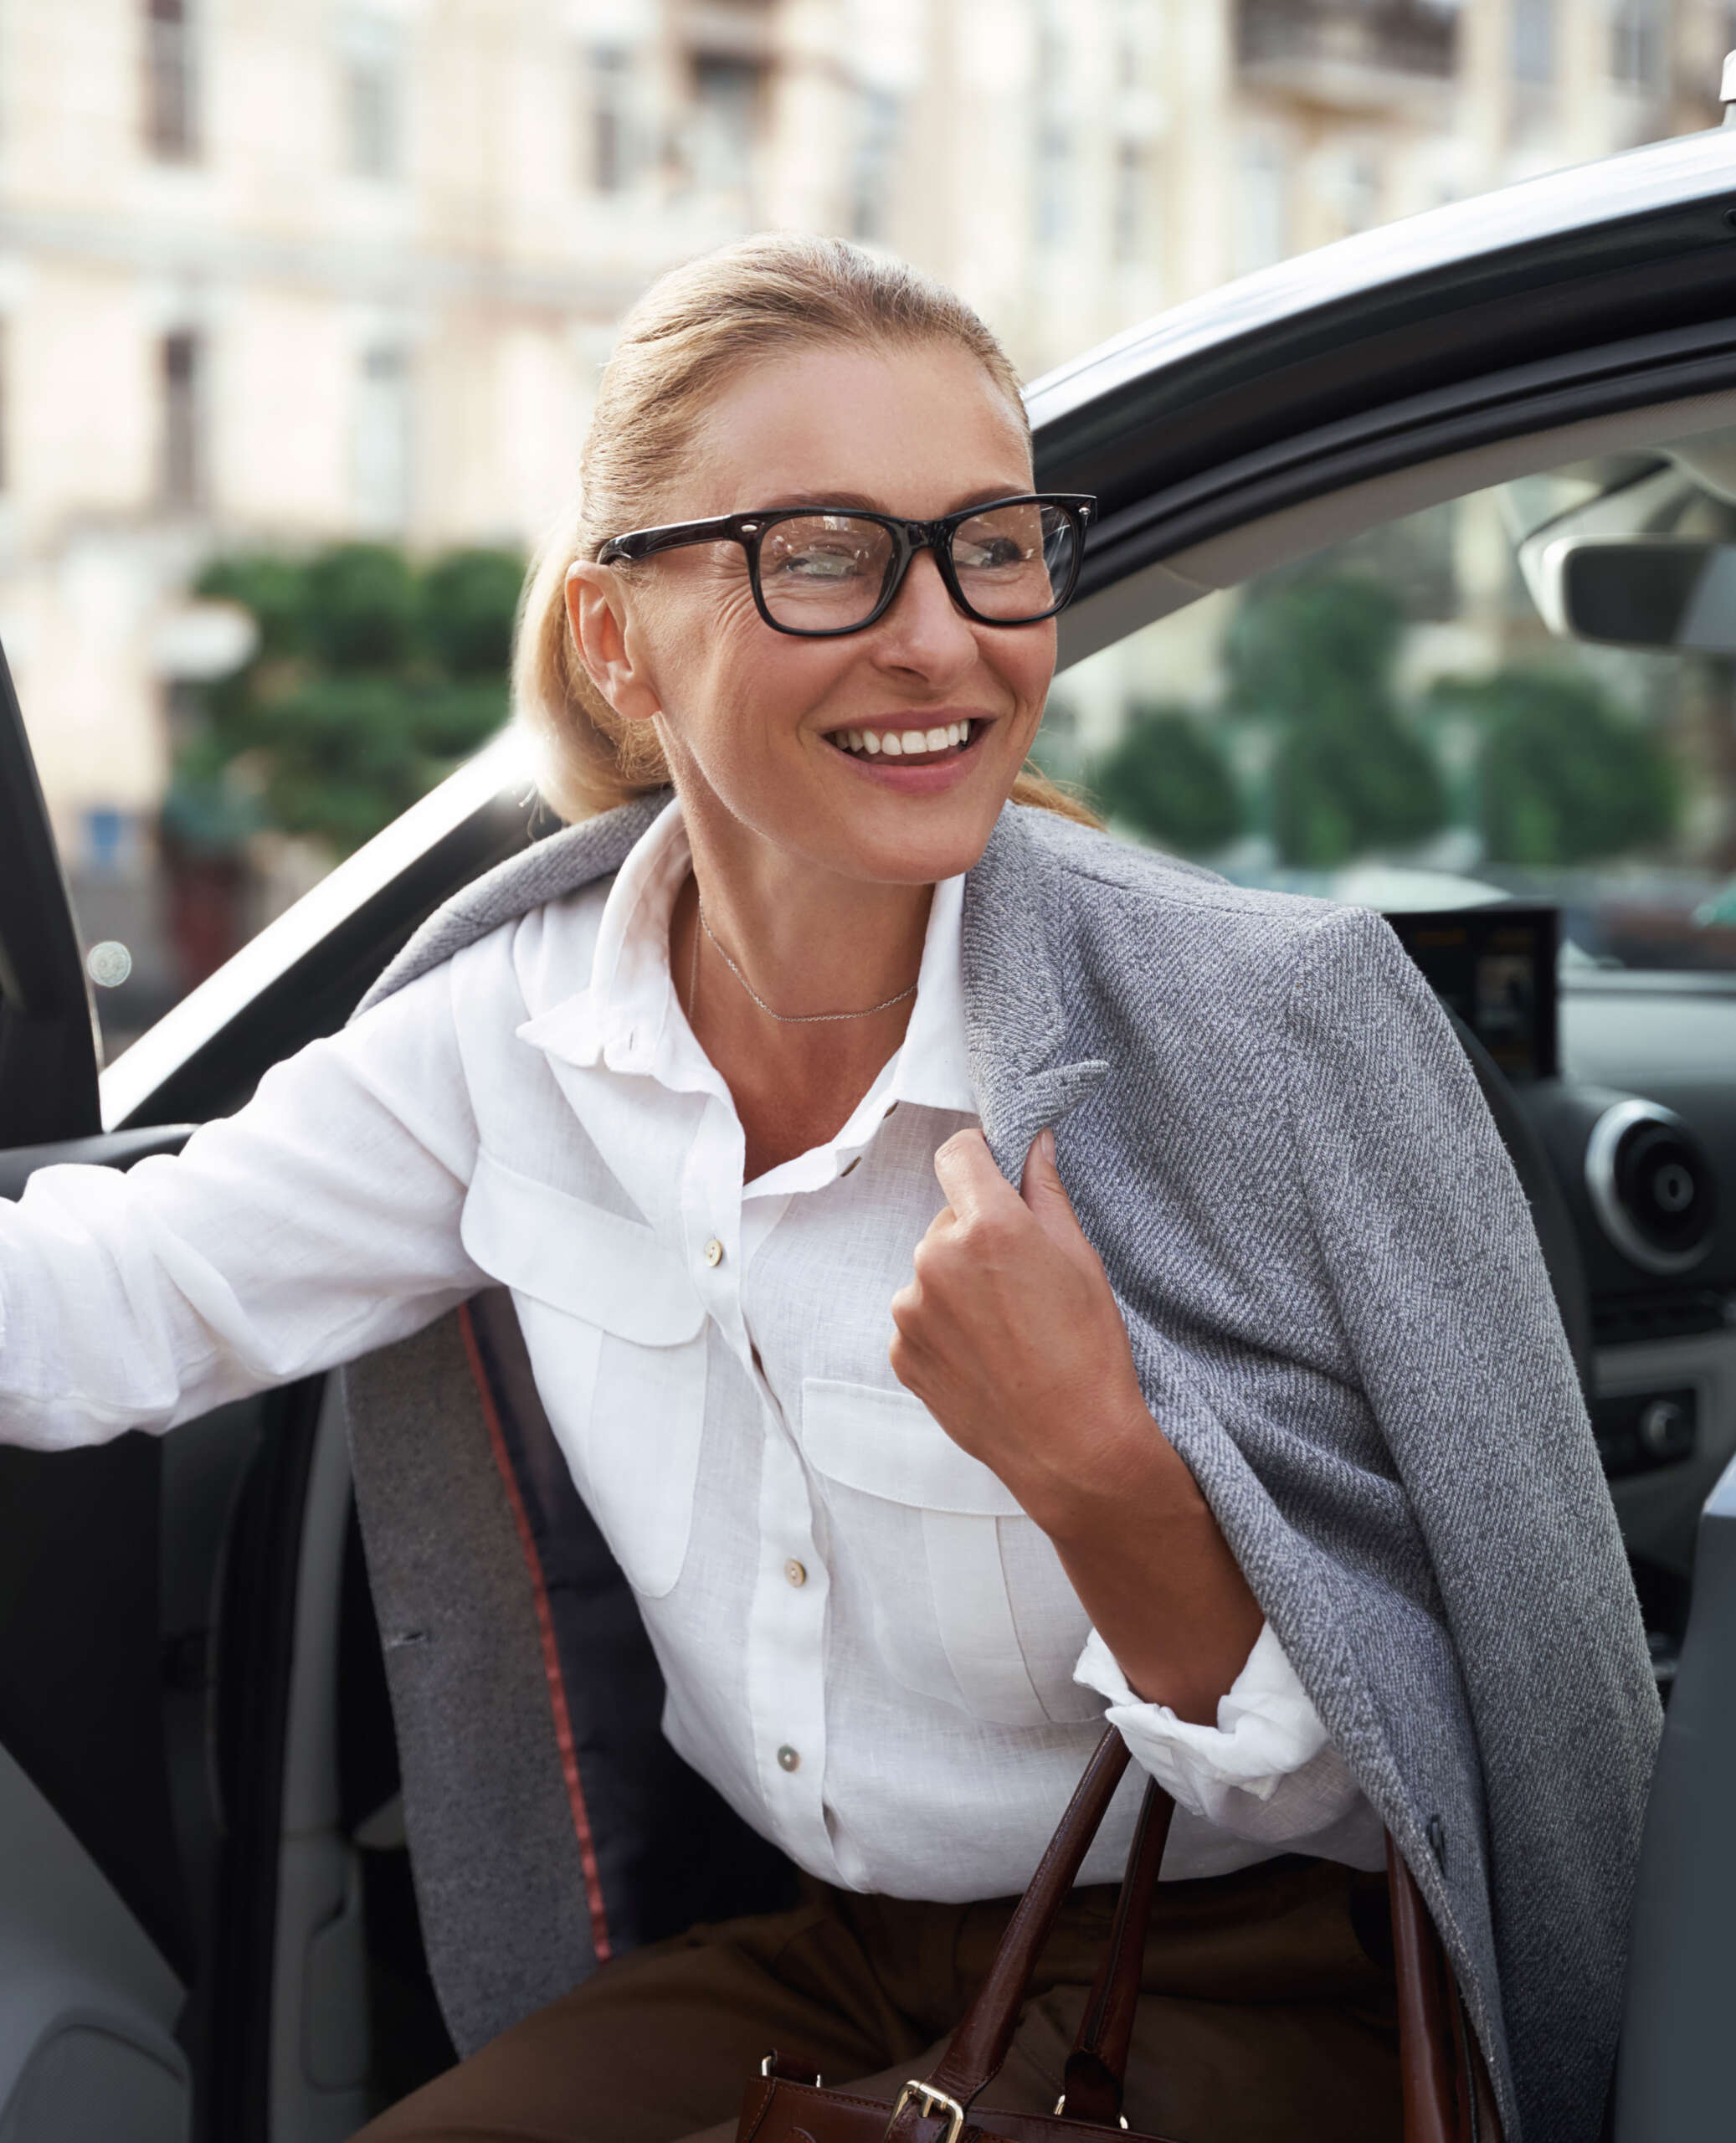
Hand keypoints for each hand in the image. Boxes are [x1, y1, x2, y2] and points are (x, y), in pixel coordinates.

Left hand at [889, 1127, 1262, 1722]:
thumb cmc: (1089, 1353)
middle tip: (1024, 1281)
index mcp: (986, 1225)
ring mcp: (910, 1309)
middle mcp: (934, 1259)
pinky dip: (946, 1327)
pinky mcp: (901, 1352)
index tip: (996, 1175)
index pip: (958, 1154)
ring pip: (932, 1270)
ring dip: (959, 1283)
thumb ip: (1046, 1192)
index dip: (980, 1158)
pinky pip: (920, 1317)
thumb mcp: (1082, 1260)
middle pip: (948, 1218)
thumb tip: (1034, 1143)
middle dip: (978, 1233)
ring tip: (1009, 1329)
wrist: (1072, 1450)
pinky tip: (988, 1357)